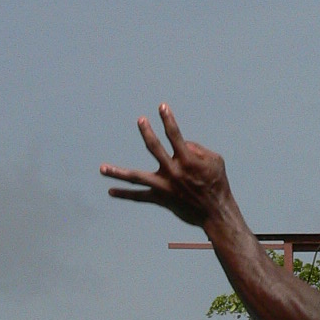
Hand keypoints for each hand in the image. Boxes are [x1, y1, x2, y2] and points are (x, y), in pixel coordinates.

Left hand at [100, 105, 230, 227]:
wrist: (215, 212)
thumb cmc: (217, 183)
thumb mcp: (215, 161)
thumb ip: (197, 148)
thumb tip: (180, 143)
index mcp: (188, 161)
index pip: (175, 135)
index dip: (168, 120)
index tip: (162, 107)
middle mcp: (173, 172)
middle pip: (154, 149)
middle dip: (147, 133)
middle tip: (141, 120)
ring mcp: (164, 187)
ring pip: (136, 177)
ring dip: (118, 172)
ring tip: (102, 168)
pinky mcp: (160, 199)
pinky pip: (140, 197)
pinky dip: (125, 194)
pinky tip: (111, 191)